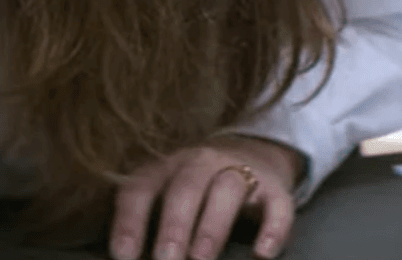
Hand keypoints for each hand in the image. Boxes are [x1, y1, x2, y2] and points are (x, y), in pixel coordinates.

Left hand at [109, 134, 301, 259]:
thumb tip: (132, 256)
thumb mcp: (166, 191)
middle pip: (184, 189)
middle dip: (173, 226)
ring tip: (200, 258)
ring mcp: (239, 171)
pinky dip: (272, 230)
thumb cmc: (195, 186)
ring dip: (212, 227)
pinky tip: (262, 254)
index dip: (129, 221)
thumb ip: (149, 218)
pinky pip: (278, 206)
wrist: (253, 151)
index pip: (140, 189)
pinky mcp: (275, 188)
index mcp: (164, 167)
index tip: (123, 255)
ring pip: (226, 191)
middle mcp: (198, 162)